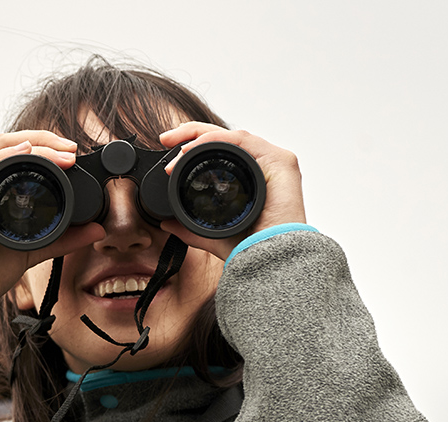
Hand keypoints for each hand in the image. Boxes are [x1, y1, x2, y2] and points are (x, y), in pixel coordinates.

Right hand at [0, 131, 105, 326]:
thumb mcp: (30, 252)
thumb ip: (61, 240)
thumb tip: (96, 230)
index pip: (14, 152)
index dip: (44, 144)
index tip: (73, 153)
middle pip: (6, 143)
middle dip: (42, 138)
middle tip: (72, 150)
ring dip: (31, 146)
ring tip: (60, 154)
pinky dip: (3, 161)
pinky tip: (23, 156)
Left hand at [157, 123, 307, 260]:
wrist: (269, 261)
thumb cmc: (250, 249)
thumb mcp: (210, 234)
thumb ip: (189, 228)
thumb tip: (166, 223)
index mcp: (249, 179)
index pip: (220, 152)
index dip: (193, 146)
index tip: (168, 152)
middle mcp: (262, 167)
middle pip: (224, 140)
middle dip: (191, 134)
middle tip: (166, 139)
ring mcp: (273, 162)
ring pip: (232, 137)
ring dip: (200, 137)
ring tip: (178, 150)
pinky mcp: (281, 161)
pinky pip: (244, 140)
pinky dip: (218, 140)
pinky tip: (197, 147)